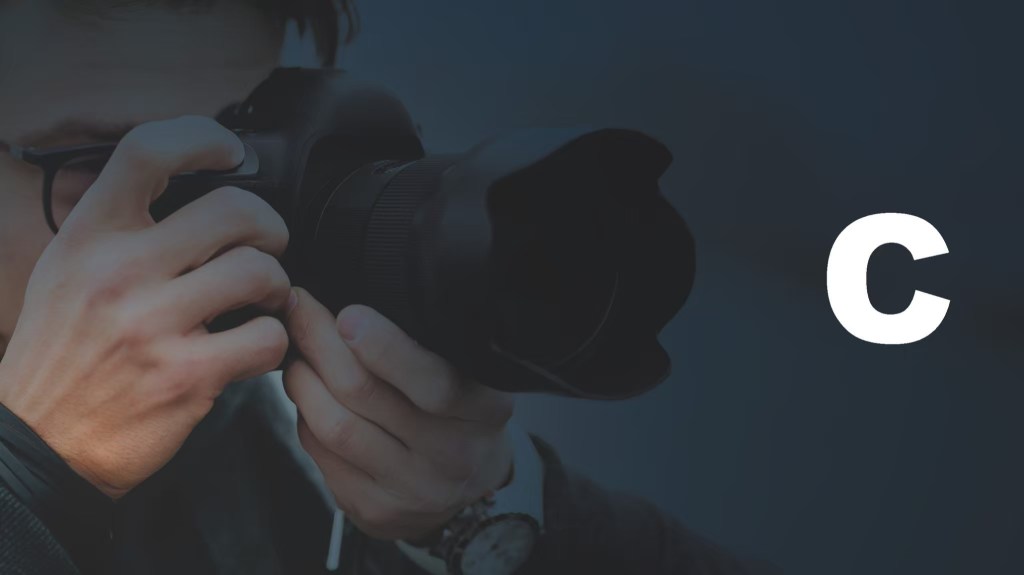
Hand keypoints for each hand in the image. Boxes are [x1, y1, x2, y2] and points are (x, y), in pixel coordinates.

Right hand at [0, 116, 291, 497]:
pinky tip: (253, 347)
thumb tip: (186, 184)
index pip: (147, 151)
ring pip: (260, 272)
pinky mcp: (186, 376)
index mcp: (88, 237)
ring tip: (261, 302)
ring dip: (276, 286)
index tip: (232, 155)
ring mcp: (153, 325)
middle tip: (265, 248)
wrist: (37, 444)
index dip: (203, 139)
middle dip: (269, 228)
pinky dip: (274, 342)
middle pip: (234, 210)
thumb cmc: (62, 354)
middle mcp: (119, 272)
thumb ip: (117, 226)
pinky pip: (268, 338)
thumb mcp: (65, 271)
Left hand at [284, 289, 514, 540]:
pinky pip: (320, 454)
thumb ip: (432, 346)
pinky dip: (304, 414)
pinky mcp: (374, 509)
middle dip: (321, 343)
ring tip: (297, 351)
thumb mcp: (473, 376)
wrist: (468, 487)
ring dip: (303, 379)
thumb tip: (359, 304)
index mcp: (484, 412)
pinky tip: (307, 394)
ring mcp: (411, 489)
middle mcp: (452, 455)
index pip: (435, 383)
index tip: (349, 314)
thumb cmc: (463, 414)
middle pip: (366, 395)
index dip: (386, 348)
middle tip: (300, 307)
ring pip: (334, 426)